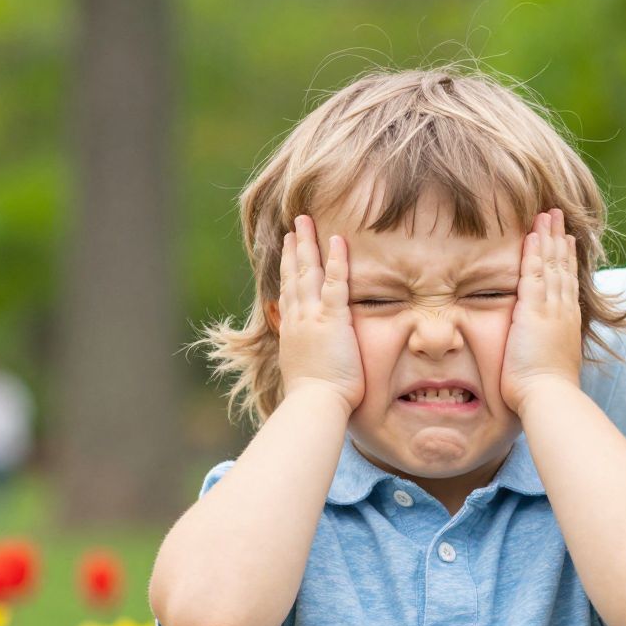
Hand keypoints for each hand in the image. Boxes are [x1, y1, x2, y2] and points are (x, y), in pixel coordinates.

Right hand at [276, 214, 362, 412]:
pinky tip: (337, 239)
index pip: (289, 294)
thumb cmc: (315, 398)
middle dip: (294, 248)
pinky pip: (335, 282)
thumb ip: (305, 357)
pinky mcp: (332, 319)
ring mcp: (312, 316)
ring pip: (309, 272)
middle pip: (294, 275)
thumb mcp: (304, 371)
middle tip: (294, 226)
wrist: (315, 404)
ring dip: (308, 244)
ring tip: (306, 221)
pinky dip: (337, 260)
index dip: (288, 271)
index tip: (289, 252)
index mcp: (292, 331)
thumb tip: (305, 357)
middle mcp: (297, 319)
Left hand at [499, 209, 583, 415]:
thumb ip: (548, 347)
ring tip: (546, 214)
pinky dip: (535, 252)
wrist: (549, 397)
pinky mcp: (534, 310)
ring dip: (548, 237)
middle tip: (556, 215)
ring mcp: (551, 308)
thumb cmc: (548, 390)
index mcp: (568, 322)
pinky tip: (533, 234)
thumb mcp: (553, 362)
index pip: (567, 283)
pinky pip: (535, 274)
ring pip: (551, 264)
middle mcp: (563, 310)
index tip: (564, 240)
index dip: (565, 259)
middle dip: (559, 239)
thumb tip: (546, 348)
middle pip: (562, 267)